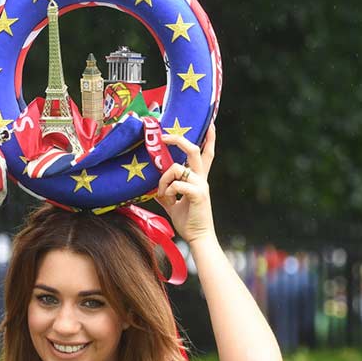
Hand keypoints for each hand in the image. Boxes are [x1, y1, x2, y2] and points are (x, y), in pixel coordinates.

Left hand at [154, 123, 216, 244]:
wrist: (198, 237)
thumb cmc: (188, 221)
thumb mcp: (172, 204)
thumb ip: (164, 192)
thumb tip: (151, 187)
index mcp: (198, 179)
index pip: (207, 154)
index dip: (209, 138)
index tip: (210, 123)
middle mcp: (201, 179)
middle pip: (194, 150)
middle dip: (179, 140)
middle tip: (163, 137)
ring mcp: (201, 185)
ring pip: (178, 168)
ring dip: (164, 179)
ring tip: (163, 193)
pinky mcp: (199, 194)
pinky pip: (177, 184)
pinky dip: (168, 190)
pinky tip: (168, 200)